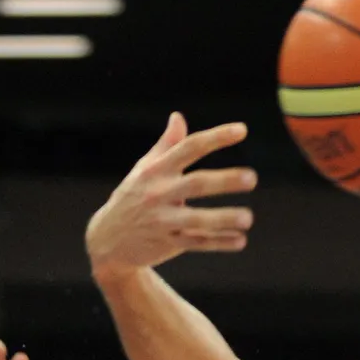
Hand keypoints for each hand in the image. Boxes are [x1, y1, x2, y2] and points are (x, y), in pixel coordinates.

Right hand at [86, 112, 256, 281]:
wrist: (107, 238)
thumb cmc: (133, 196)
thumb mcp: (145, 169)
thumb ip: (166, 145)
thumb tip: (178, 116)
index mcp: (156, 170)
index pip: (189, 148)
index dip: (215, 138)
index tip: (242, 130)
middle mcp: (158, 193)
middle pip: (195, 184)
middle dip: (224, 181)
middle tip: (252, 178)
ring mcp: (162, 220)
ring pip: (196, 219)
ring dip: (223, 218)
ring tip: (248, 218)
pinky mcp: (166, 243)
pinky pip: (195, 243)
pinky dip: (218, 243)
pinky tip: (240, 240)